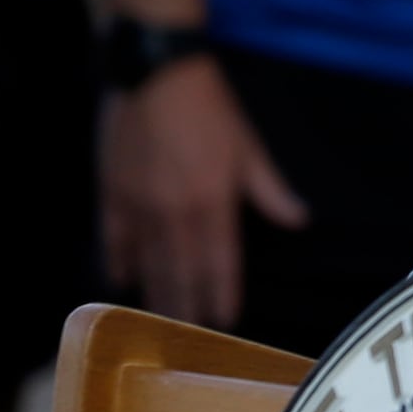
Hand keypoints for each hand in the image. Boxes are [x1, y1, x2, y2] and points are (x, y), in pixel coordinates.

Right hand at [99, 51, 309, 330]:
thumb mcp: (248, 147)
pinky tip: (122, 282)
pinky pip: (114, 238)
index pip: (219, 263)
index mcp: (213, 203)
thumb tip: (300, 221)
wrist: (155, 73)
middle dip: (188, 306)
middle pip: (182, 272)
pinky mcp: (111, 192)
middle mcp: (175, 213)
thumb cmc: (210, 106)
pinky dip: (119, 262)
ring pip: (148, 262)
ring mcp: (139, 205)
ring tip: (160, 322)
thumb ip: (270, 190)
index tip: (225, 321)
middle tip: (190, 338)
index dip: (222, 294)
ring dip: (156, 293)